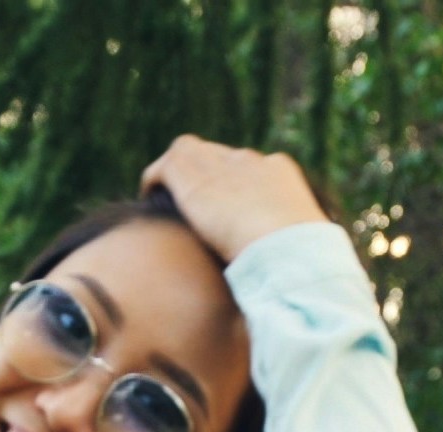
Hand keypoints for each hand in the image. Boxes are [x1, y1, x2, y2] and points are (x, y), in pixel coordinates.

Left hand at [140, 136, 326, 262]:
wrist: (285, 249)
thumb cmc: (294, 261)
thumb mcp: (291, 247)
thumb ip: (277, 245)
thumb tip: (275, 267)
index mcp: (277, 173)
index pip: (246, 169)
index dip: (227, 185)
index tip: (216, 207)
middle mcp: (250, 162)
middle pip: (216, 157)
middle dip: (199, 176)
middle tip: (183, 205)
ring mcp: (221, 167)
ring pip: (189, 153)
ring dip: (173, 173)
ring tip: (159, 199)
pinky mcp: (197, 178)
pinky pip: (166, 165)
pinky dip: (154, 179)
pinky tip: (148, 199)